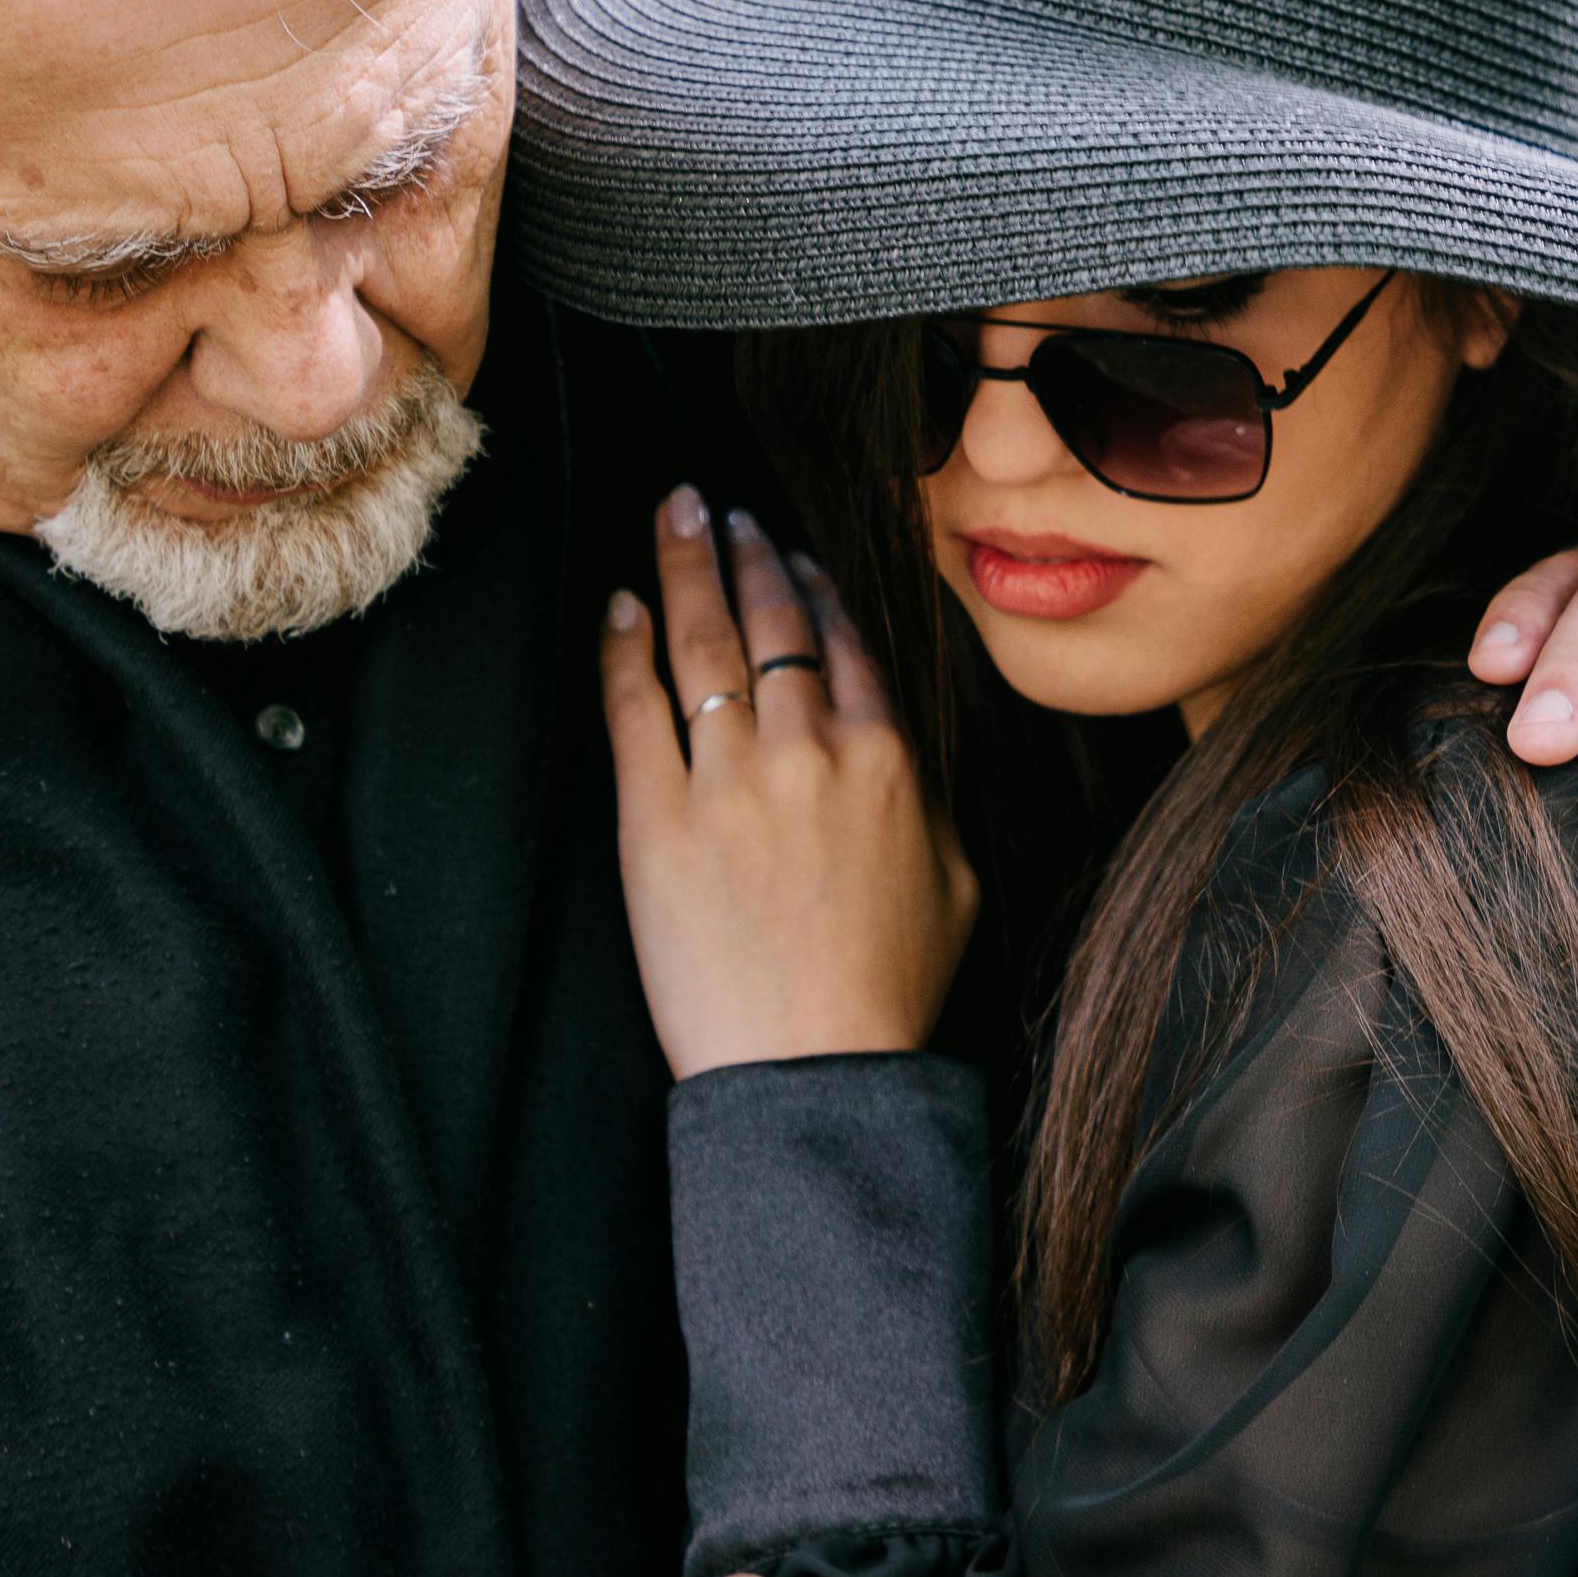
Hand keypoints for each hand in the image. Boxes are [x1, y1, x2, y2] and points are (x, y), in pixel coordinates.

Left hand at [604, 491, 977, 1081]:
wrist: (815, 1070)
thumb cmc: (889, 993)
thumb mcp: (954, 881)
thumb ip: (930, 801)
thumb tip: (909, 755)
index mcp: (889, 760)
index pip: (846, 642)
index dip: (812, 586)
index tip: (789, 552)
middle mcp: (811, 750)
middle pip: (770, 622)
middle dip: (743, 551)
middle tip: (718, 506)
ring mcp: (731, 779)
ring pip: (702, 644)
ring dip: (687, 568)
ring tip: (674, 517)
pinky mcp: (658, 819)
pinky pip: (634, 709)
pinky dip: (626, 647)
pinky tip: (622, 604)